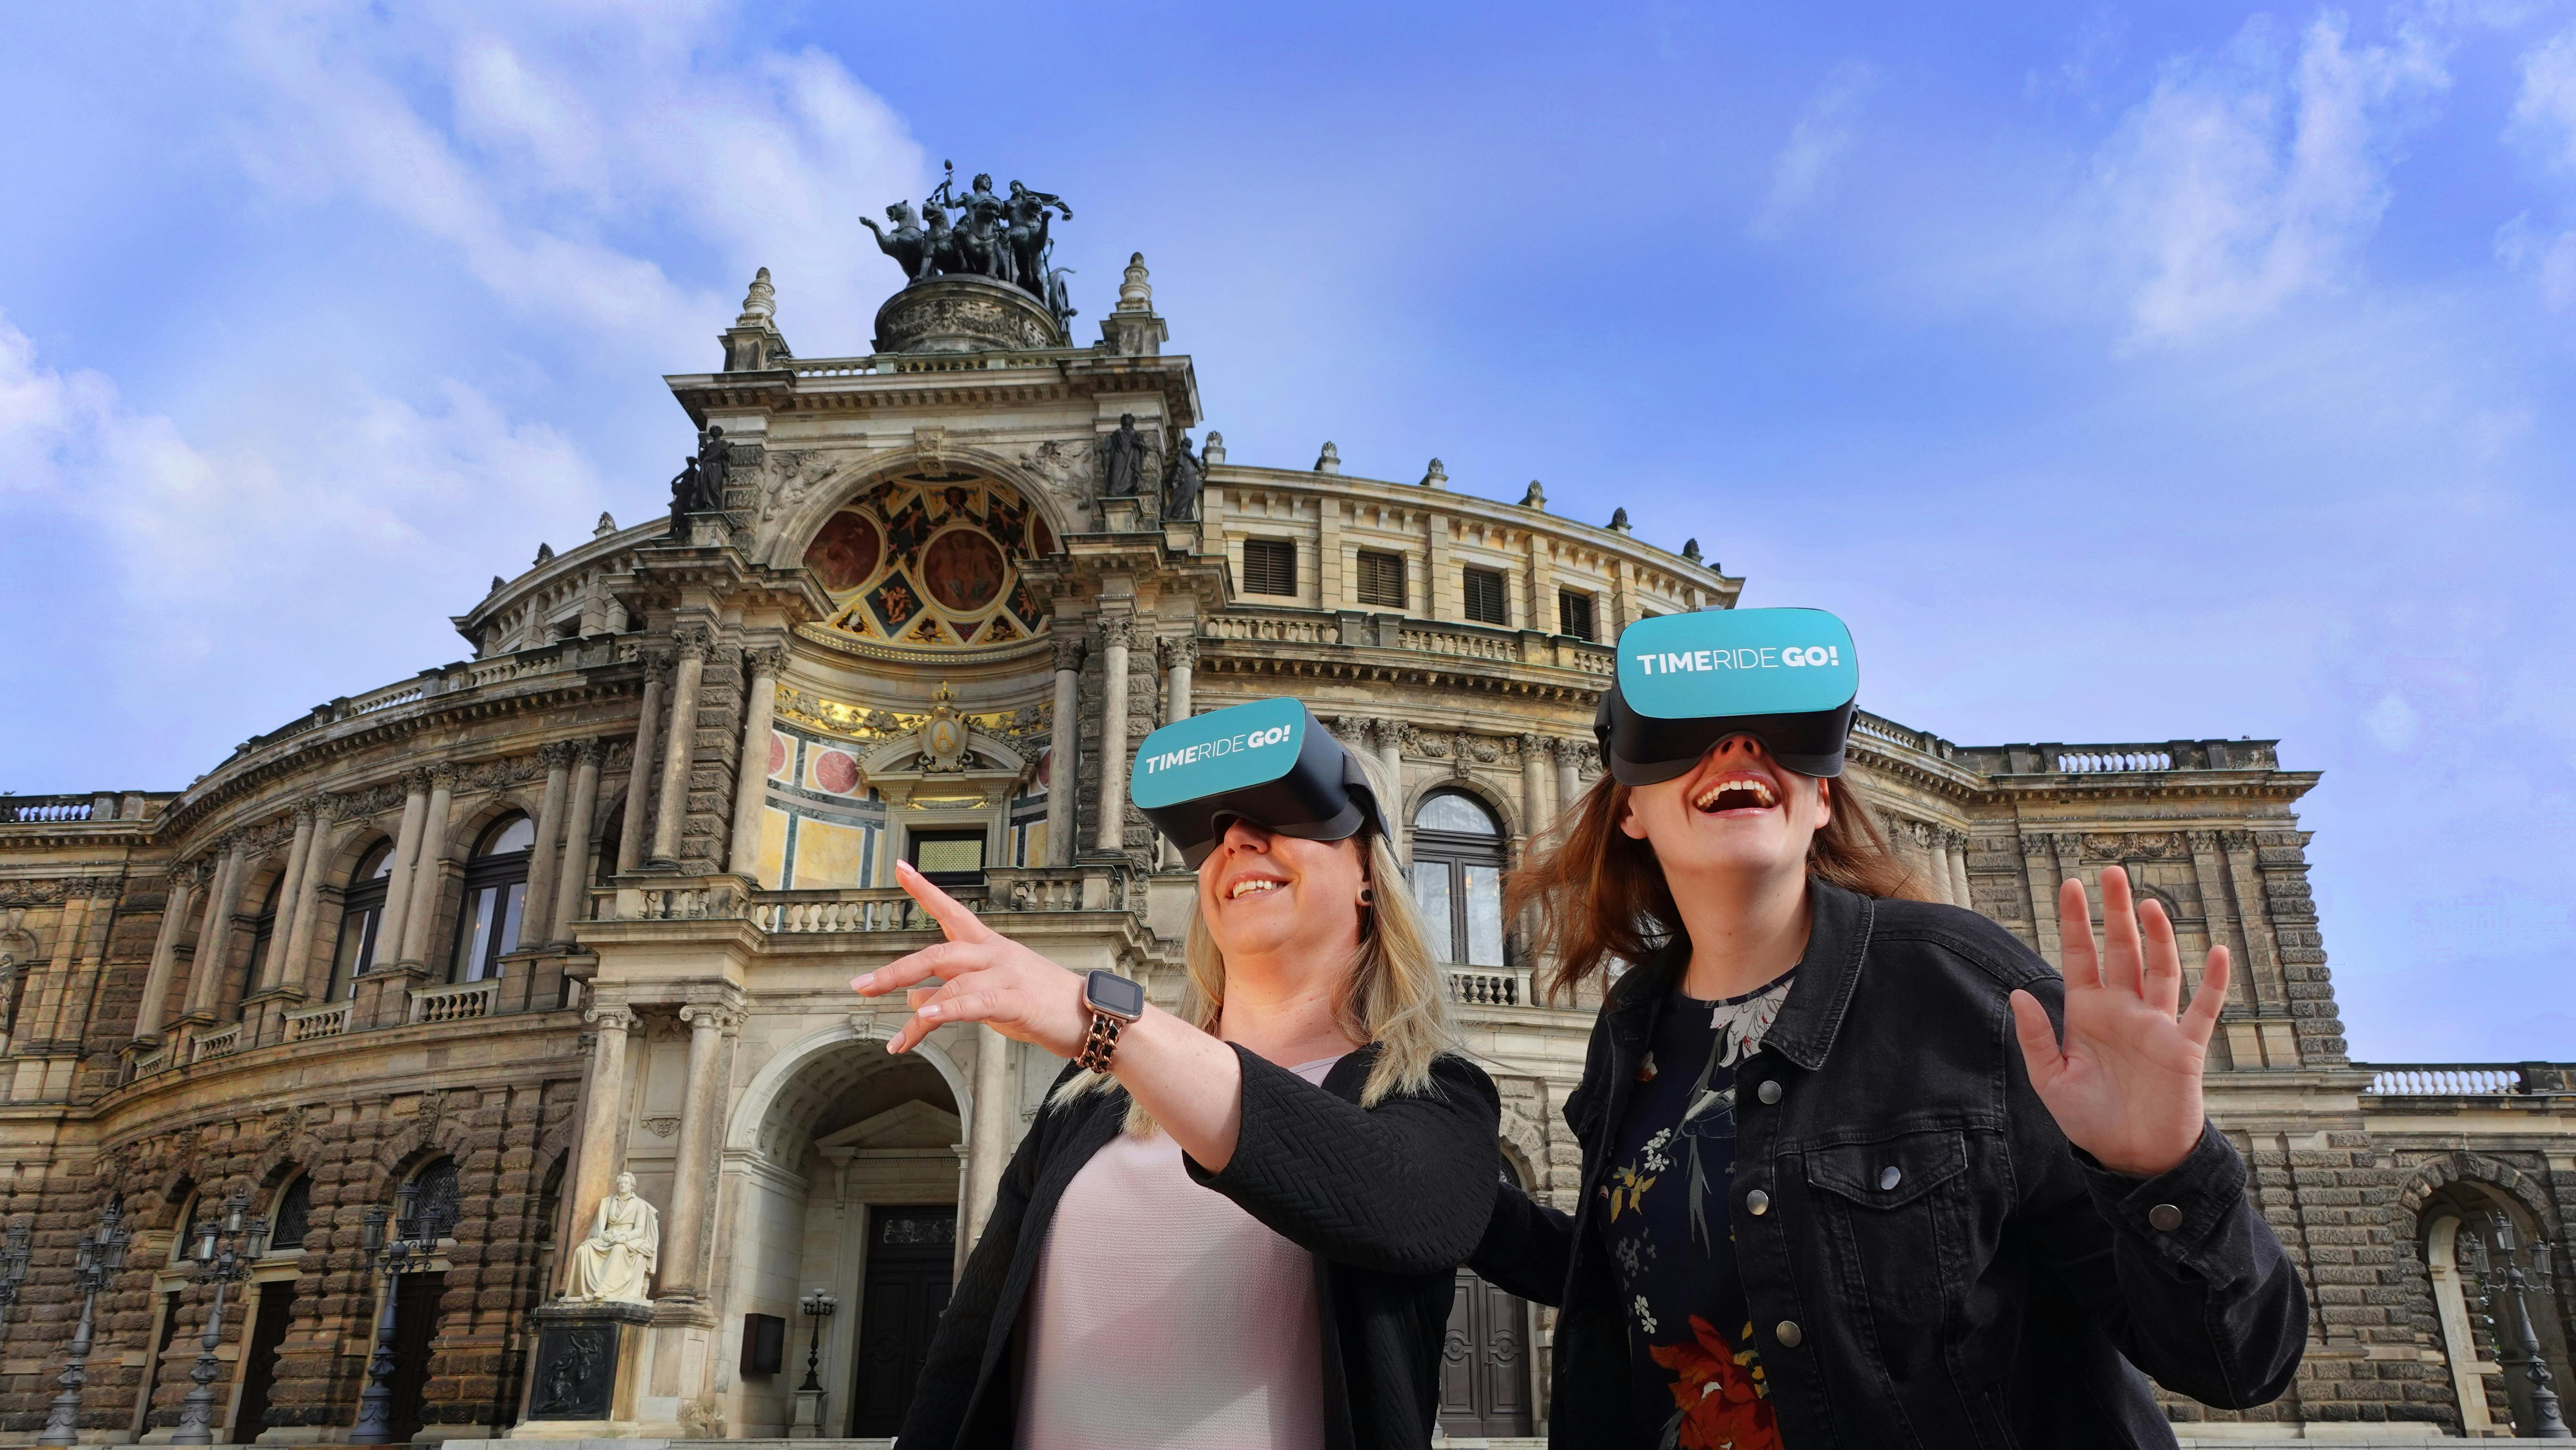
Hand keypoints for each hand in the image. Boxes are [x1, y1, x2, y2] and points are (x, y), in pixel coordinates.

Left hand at [850, 861, 1091, 1058]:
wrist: (1090, 1017)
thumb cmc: (1042, 1004)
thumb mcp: (991, 997)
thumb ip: (953, 992)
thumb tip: (913, 997)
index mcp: (989, 947)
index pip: (951, 911)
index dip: (924, 889)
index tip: (899, 866)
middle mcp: (994, 953)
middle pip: (937, 953)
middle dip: (895, 971)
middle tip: (860, 988)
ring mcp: (1006, 974)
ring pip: (951, 982)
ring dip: (918, 1014)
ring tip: (896, 1040)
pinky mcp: (1017, 1000)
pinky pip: (975, 1002)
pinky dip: (949, 1009)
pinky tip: (927, 1018)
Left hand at [2009, 865, 2229, 1177]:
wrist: (2130, 1157)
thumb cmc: (2089, 1120)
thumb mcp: (2052, 1080)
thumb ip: (2036, 1038)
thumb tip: (2016, 993)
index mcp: (2088, 1014)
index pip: (2080, 957)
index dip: (2076, 922)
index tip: (2071, 885)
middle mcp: (2124, 1011)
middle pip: (2122, 951)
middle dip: (2117, 913)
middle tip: (2112, 872)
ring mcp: (2157, 1025)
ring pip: (2161, 970)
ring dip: (2158, 937)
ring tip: (2148, 903)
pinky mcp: (2185, 1048)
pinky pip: (2203, 1010)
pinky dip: (2213, 982)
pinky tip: (2217, 952)